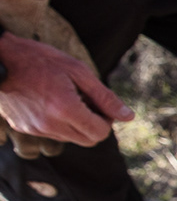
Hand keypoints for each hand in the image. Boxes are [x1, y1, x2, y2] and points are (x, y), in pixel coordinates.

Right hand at [0, 33, 131, 146]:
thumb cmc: (38, 59)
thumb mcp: (77, 71)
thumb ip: (104, 97)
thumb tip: (128, 117)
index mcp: (65, 109)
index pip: (101, 133)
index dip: (106, 120)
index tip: (99, 104)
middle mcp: (50, 125)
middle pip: (89, 140)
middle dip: (94, 125)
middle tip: (87, 102)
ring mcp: (35, 129)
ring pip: (71, 139)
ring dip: (76, 124)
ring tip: (65, 98)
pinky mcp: (24, 128)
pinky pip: (52, 135)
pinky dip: (58, 123)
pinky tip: (50, 102)